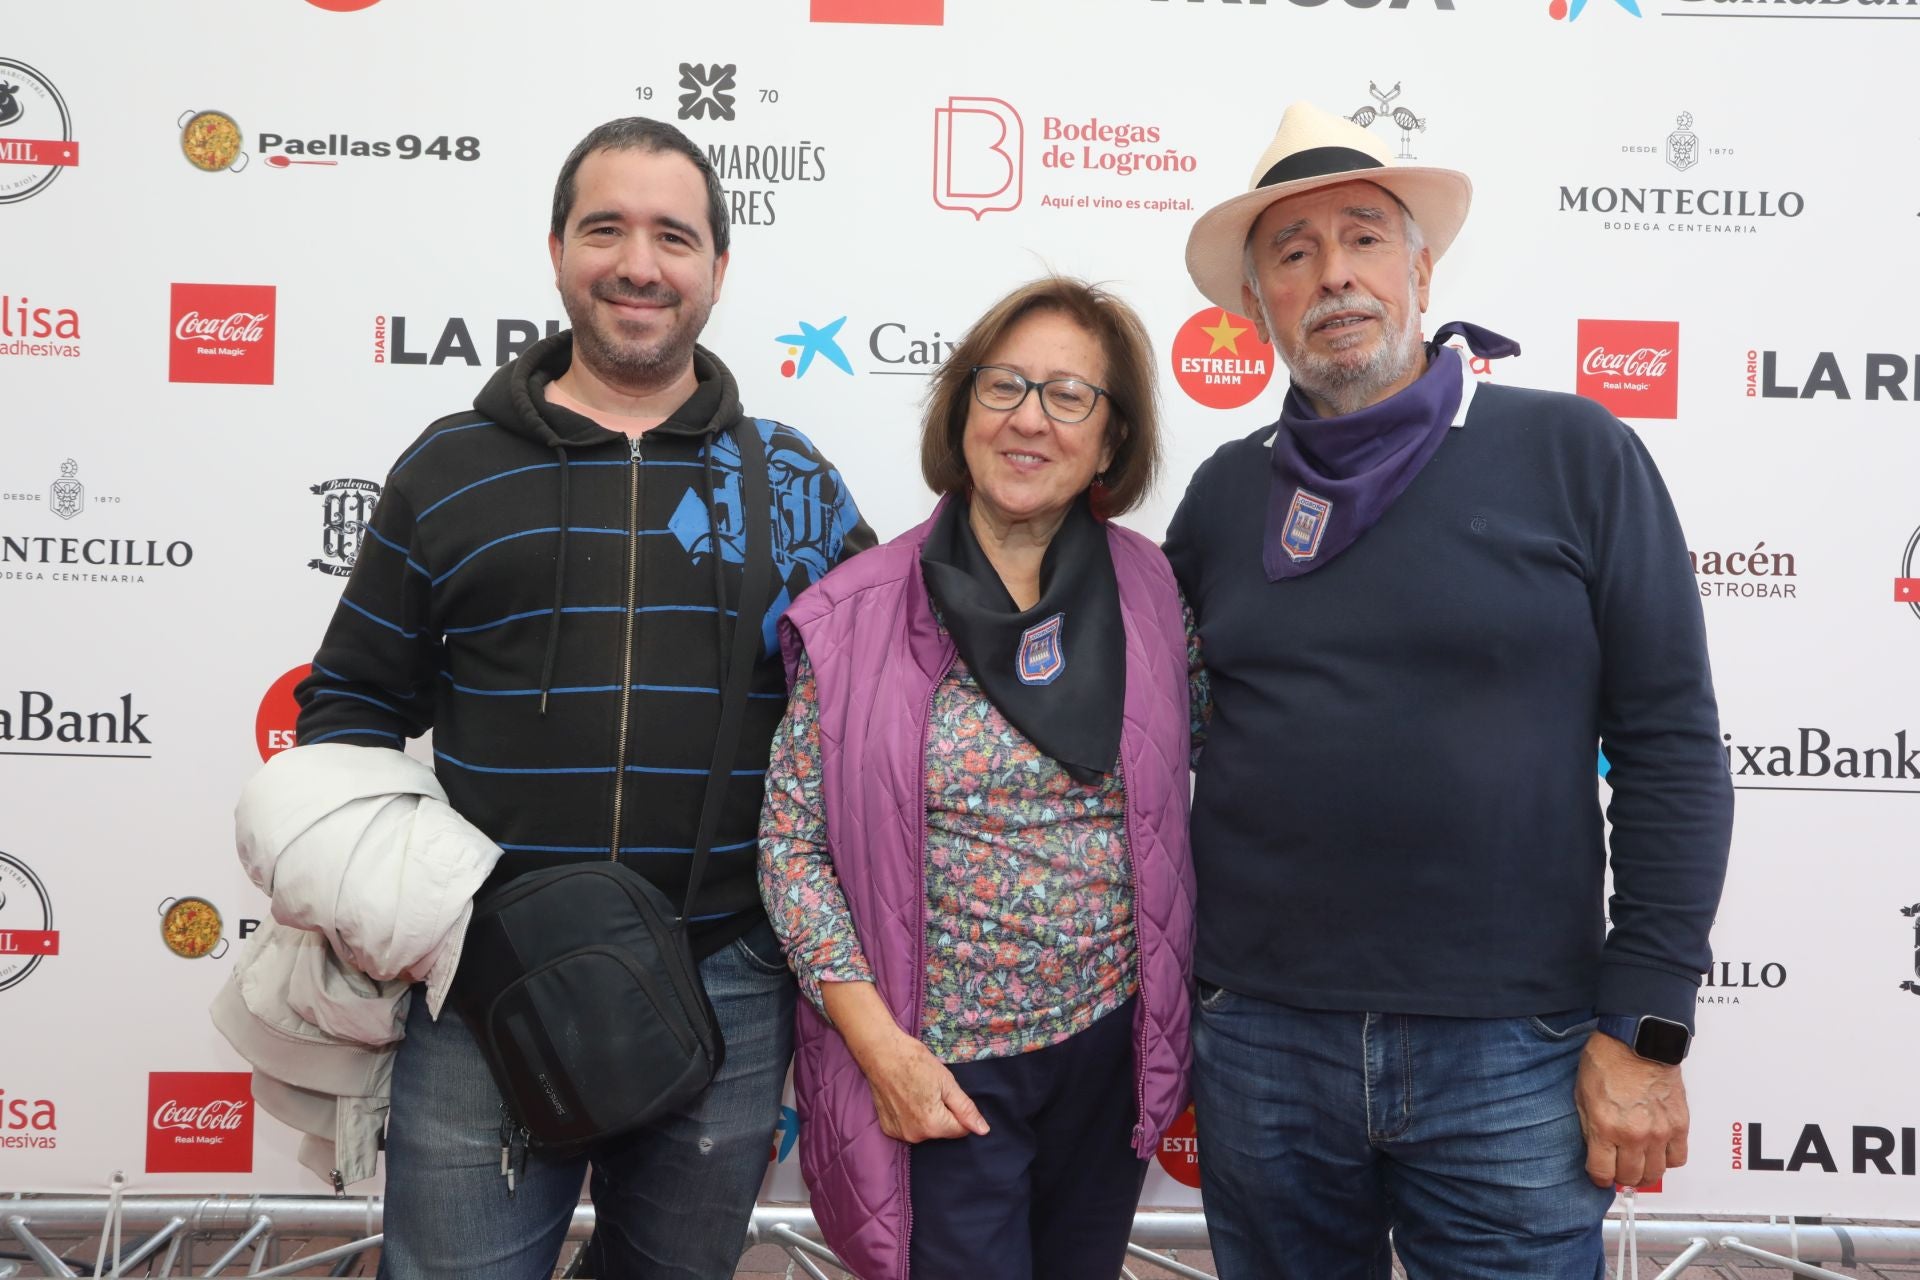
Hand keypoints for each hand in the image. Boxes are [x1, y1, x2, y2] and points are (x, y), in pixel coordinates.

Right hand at [818, 979, 989, 1144]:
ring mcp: (899, 1134)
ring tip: (917, 1091)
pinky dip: (911, 1116)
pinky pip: (909, 1127)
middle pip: (942, 1130)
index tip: (947, 1092)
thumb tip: (983, 1131)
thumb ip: (966, 1109)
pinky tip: (905, 1098)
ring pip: (926, 1130)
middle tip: (931, 1089)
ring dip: (927, 1115)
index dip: (960, 1111)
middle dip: (943, 1113)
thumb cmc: (915, 1062)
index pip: (961, 1130)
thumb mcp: (947, 1082)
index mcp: (933, 1125)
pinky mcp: (888, 1128)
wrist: (881, 1053)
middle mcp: (916, 1136)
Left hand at [1575, 1030, 1688, 1188]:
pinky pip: (1678, 1158)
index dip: (1598, 1177)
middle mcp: (1634, 1135)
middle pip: (1630, 1177)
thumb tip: (1595, 1149)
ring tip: (1638, 1164)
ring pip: (1655, 1173)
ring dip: (1644, 1173)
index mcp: (1606, 1126)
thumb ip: (1589, 1127)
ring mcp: (1660, 1132)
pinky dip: (1667, 1160)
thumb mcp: (1582, 1095)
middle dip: (1621, 1177)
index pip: (1602, 1172)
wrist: (1638, 1041)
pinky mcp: (1679, 1125)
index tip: (1599, 1174)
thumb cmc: (1607, 1061)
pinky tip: (1658, 1152)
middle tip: (1618, 1169)